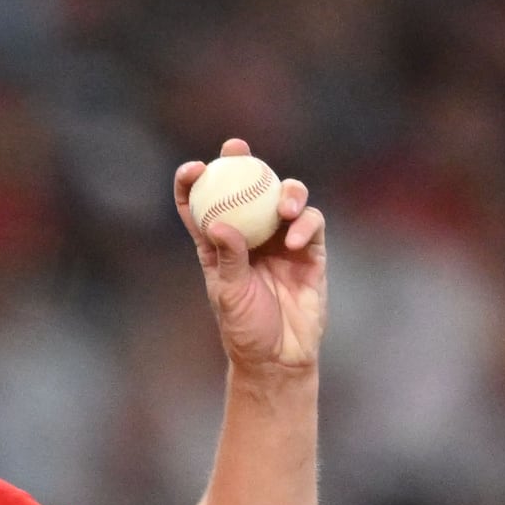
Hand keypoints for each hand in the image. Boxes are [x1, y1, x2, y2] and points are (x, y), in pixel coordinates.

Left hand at [174, 139, 326, 376]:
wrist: (280, 356)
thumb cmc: (246, 328)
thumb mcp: (228, 293)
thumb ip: (227, 257)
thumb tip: (219, 223)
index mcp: (219, 244)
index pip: (202, 204)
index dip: (193, 181)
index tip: (194, 168)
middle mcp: (251, 234)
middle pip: (246, 187)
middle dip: (241, 161)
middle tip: (236, 148)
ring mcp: (282, 239)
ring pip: (285, 197)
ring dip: (286, 192)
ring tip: (283, 207)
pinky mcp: (311, 250)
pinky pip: (311, 223)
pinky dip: (305, 224)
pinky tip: (296, 240)